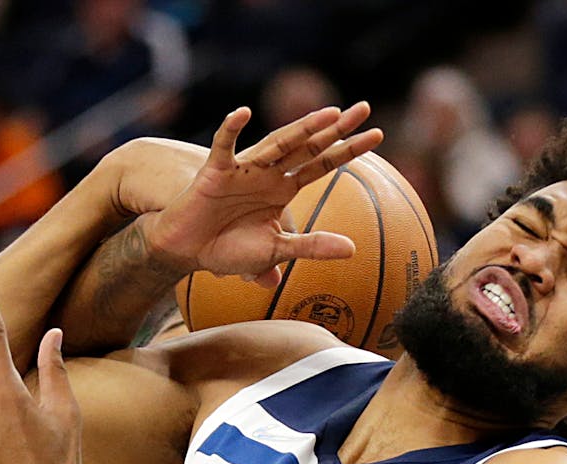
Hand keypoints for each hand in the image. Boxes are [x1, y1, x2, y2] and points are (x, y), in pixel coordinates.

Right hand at [144, 103, 383, 287]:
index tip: (378, 134)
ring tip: (329, 114)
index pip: (323, 164)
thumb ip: (312, 246)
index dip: (348, 149)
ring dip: (302, 129)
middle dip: (335, 128)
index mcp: (284, 189)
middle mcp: (268, 173)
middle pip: (308, 146)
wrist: (188, 251)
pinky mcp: (215, 172)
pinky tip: (242, 113)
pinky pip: (223, 147)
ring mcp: (243, 170)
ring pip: (277, 143)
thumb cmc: (229, 248)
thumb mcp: (277, 250)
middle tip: (365, 108)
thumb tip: (353, 250)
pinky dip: (230, 130)